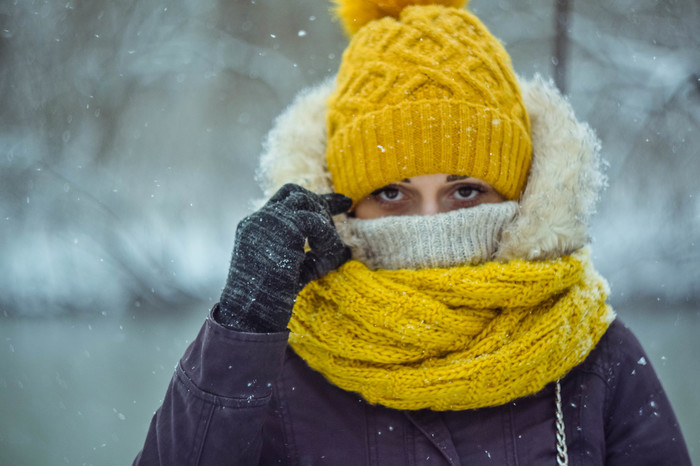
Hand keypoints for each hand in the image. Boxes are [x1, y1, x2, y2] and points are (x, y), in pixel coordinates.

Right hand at [216, 184, 351, 331]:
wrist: (251, 316)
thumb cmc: (272, 302)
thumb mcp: (294, 271)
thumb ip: (313, 255)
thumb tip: (346, 250)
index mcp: (255, 228)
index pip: (286, 200)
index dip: (314, 199)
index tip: (342, 202)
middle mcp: (258, 220)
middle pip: (297, 194)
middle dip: (323, 202)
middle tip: (346, 208)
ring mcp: (266, 222)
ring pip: (307, 204)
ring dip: (325, 224)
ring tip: (330, 250)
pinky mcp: (280, 230)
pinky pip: (315, 222)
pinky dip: (328, 238)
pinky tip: (328, 258)